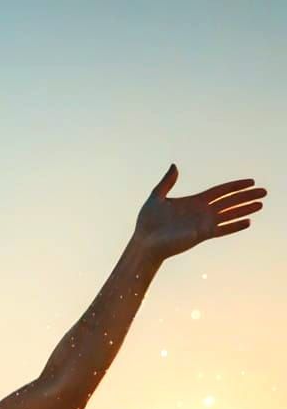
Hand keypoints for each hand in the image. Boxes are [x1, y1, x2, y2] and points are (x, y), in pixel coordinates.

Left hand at [134, 164, 265, 260]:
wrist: (144, 242)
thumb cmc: (147, 223)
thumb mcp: (156, 197)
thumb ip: (167, 182)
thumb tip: (174, 165)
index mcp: (194, 202)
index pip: (220, 191)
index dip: (235, 186)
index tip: (250, 182)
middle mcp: (201, 212)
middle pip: (229, 202)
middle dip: (246, 197)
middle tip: (264, 192)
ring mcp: (202, 224)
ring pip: (229, 214)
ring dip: (245, 209)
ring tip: (261, 204)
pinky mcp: (200, 235)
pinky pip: (221, 230)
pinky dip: (234, 226)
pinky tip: (248, 222)